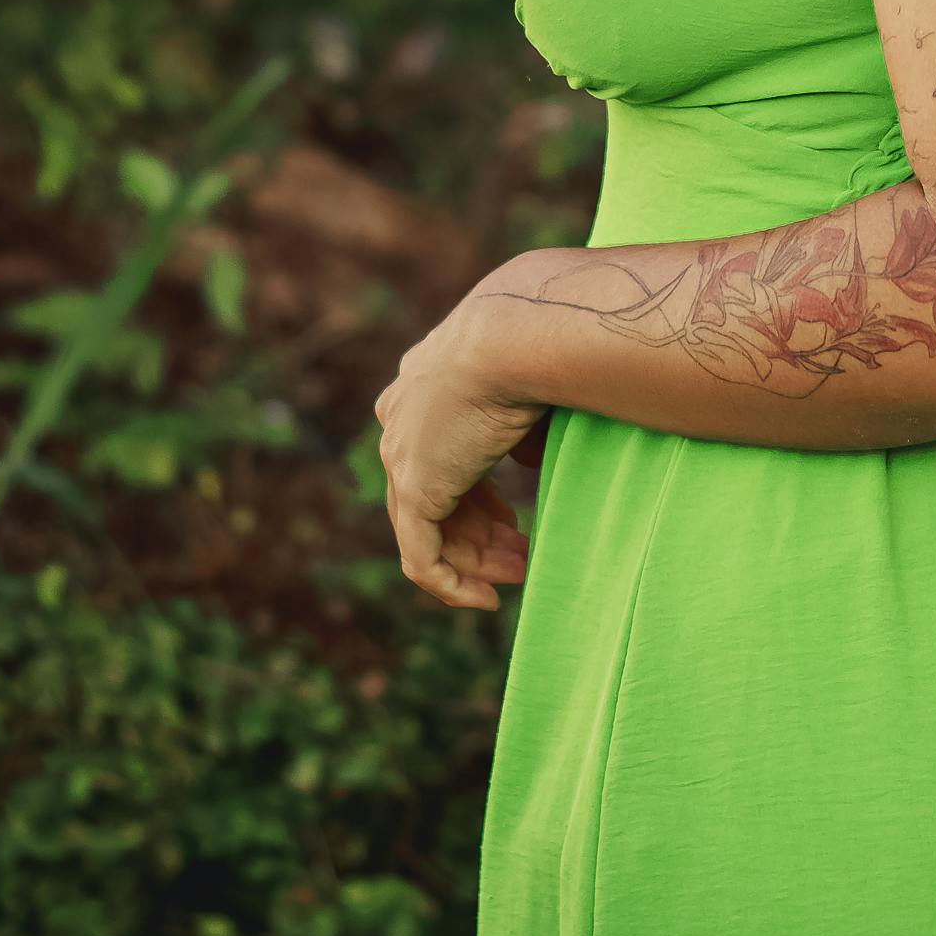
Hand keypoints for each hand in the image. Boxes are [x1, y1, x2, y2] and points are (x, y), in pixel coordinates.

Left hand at [373, 296, 549, 613]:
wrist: (514, 336)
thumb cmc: (535, 346)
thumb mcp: (527, 386)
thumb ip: (521, 429)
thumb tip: (530, 464)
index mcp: (422, 383)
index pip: (439, 454)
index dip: (477, 495)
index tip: (511, 520)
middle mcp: (400, 417)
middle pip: (432, 495)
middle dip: (478, 532)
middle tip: (519, 556)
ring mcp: (401, 455)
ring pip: (426, 529)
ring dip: (474, 560)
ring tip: (516, 574)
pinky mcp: (414, 490)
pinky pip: (422, 558)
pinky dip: (452, 584)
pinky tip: (486, 599)